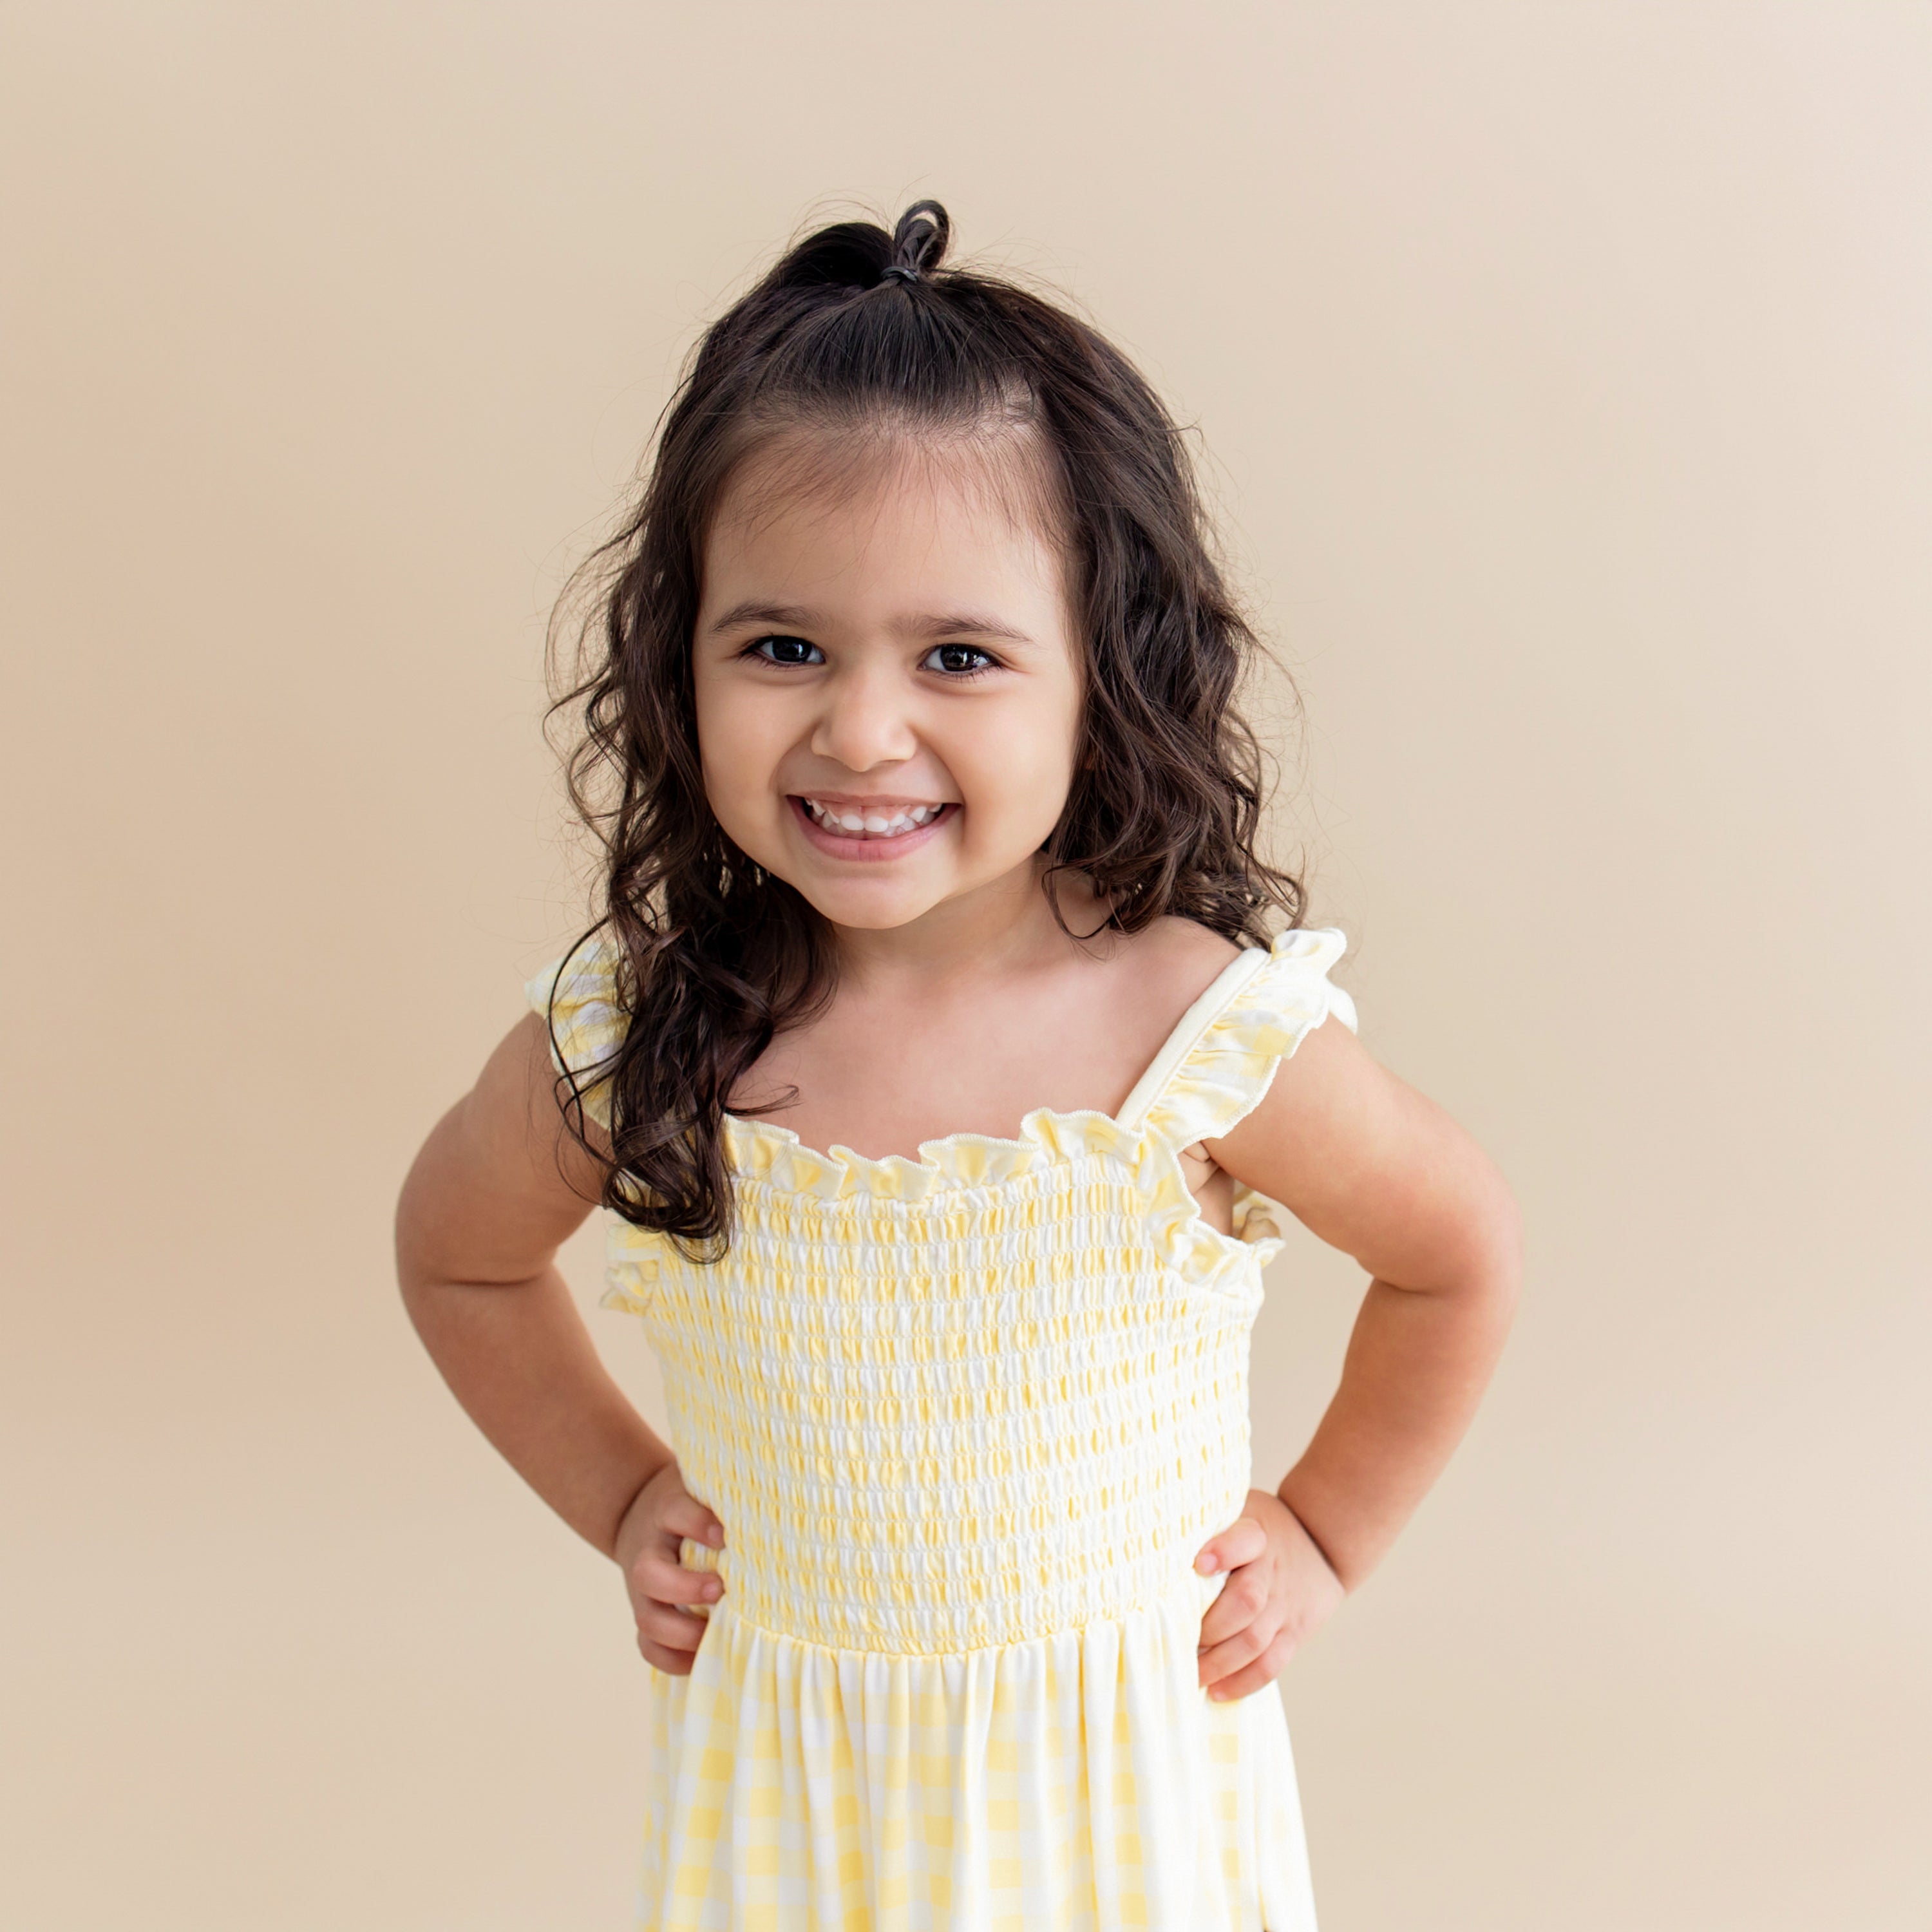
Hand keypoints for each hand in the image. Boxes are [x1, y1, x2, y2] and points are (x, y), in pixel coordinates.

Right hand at [611, 1458, 727, 1674]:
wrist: (641, 1516)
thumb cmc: (692, 1502)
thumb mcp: (703, 1489)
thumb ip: (732, 1496)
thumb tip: (788, 1504)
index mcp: (666, 1513)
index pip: (675, 1513)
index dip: (697, 1524)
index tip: (724, 1536)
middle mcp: (649, 1552)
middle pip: (647, 1573)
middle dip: (684, 1588)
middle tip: (720, 1589)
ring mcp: (643, 1590)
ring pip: (646, 1617)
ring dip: (680, 1632)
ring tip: (713, 1632)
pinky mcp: (646, 1616)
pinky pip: (648, 1647)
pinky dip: (674, 1659)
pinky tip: (704, 1656)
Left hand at [1193, 1488, 1344, 1700]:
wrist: (1321, 1541)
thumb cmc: (1260, 1527)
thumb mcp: (1240, 1509)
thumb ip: (1208, 1525)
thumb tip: (1153, 1542)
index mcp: (1256, 1534)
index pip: (1244, 1541)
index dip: (1223, 1552)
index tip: (1197, 1565)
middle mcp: (1272, 1570)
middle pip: (1246, 1601)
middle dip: (1209, 1627)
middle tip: (1180, 1639)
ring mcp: (1285, 1604)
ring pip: (1255, 1640)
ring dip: (1219, 1663)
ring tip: (1191, 1674)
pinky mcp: (1295, 1632)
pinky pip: (1272, 1664)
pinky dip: (1244, 1682)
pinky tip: (1216, 1691)